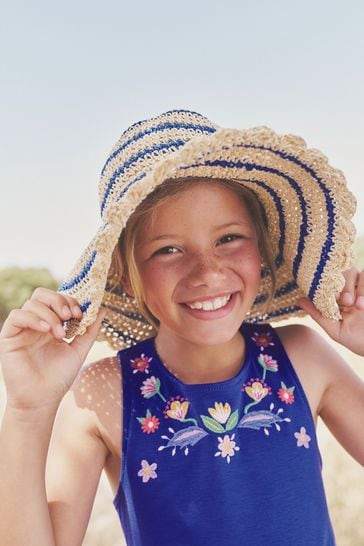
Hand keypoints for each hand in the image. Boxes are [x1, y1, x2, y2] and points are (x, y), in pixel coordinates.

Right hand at [0, 287, 105, 410]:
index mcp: (50, 324)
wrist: (42, 400)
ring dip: (50, 314)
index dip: (69, 300)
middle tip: (70, 316)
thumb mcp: (79, 350)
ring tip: (60, 333)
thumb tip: (102, 309)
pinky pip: (16, 316)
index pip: (57, 299)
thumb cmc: (59, 377)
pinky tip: (46, 330)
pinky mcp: (9, 337)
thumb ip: (89, 330)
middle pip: (42, 294)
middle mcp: (35, 323)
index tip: (81, 313)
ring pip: (31, 304)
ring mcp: (22, 329)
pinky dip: (33, 318)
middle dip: (59, 300)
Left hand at [298, 267, 363, 354]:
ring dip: (357, 287)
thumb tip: (299, 300)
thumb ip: (318, 314)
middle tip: (346, 302)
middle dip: (344, 286)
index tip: (330, 298)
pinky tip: (362, 305)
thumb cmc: (356, 341)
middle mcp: (352, 289)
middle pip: (344, 272)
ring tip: (357, 306)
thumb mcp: (335, 330)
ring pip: (358, 272)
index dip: (327, 285)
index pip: (330, 281)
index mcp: (340, 297)